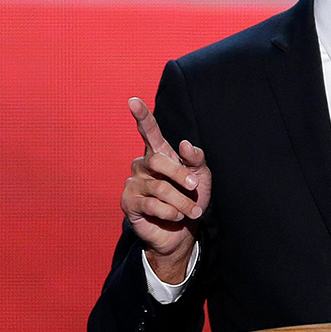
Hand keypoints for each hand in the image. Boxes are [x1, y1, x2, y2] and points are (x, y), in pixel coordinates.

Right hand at [121, 97, 210, 282]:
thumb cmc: (191, 199)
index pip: (149, 131)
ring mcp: (133, 183)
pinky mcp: (128, 203)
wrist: (182, 231)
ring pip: (159, 187)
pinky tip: (175, 217)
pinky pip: (152, 205)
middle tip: (196, 189)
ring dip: (182, 202)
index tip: (133, 100)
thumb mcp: (201, 177)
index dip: (142, 116)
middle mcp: (143, 165)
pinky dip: (170, 212)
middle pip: (158, 160)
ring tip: (192, 212)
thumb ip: (196, 159)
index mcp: (160, 153)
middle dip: (181, 176)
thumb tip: (184, 144)